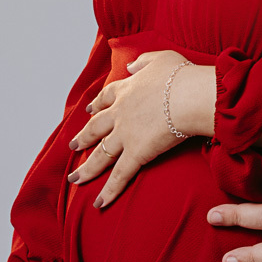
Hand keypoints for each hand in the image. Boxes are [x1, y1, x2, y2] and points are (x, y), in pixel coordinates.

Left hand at [67, 51, 213, 208]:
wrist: (188, 95)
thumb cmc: (181, 76)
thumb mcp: (161, 59)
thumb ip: (143, 62)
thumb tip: (130, 66)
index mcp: (126, 90)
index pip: (106, 98)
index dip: (97, 105)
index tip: (90, 110)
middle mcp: (120, 113)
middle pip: (96, 128)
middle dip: (83, 137)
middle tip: (73, 145)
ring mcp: (125, 135)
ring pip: (101, 155)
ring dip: (87, 168)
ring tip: (75, 178)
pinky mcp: (136, 154)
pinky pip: (120, 176)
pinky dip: (109, 191)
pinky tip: (99, 203)